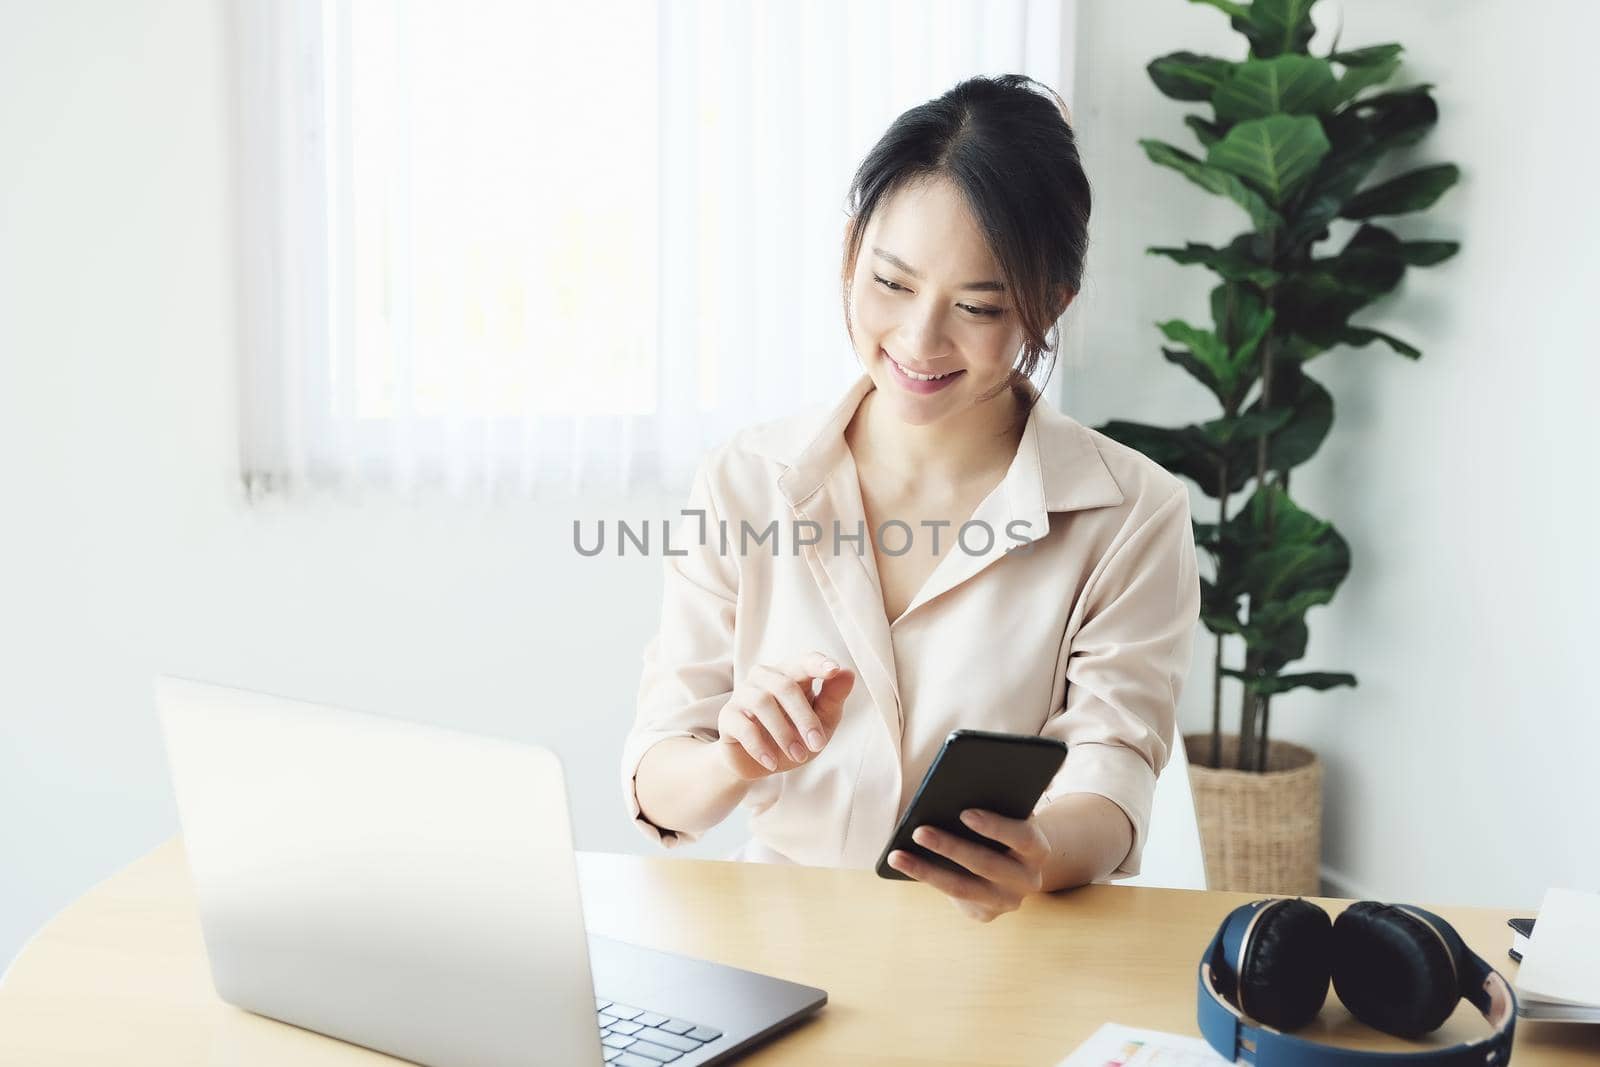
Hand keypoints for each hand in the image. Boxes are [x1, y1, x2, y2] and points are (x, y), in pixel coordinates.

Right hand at [714, 651, 854, 780]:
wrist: (757, 764)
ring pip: (762, 702)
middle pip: (785, 685)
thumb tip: (848, 674)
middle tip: (818, 744)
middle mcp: (764, 677)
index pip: (804, 661)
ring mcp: (743, 694)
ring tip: (798, 756)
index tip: (834, 670)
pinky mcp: (728, 716)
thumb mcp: (820, 722)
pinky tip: (771, 762)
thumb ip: (833, 698)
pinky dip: (759, 746)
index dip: (818, 664)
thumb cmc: (793, 736)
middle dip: (804, 717)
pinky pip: (743, 726)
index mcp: (790, 673)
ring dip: (783, 733)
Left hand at [886, 809, 1050, 922]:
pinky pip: (953, 898)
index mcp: (1038, 849)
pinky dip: (927, 879)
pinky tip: (905, 865)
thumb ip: (997, 802)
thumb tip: (959, 786)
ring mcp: (1007, 901)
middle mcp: (1028, 880)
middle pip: (986, 864)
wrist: (1018, 862)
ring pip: (963, 888)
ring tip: (897, 854)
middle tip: (918, 830)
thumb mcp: (1009, 813)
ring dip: (927, 870)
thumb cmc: (1005, 823)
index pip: (1022, 837)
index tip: (964, 813)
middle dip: (950, 847)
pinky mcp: (986, 913)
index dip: (995, 826)